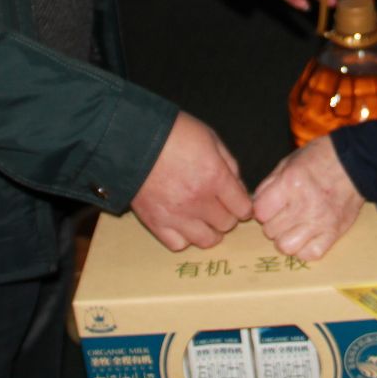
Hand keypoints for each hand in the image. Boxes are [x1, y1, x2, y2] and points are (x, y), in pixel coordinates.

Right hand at [130, 112, 251, 250]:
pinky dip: (185, 238)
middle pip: (226, 224)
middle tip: (220, 206)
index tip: (239, 203)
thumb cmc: (173, 133)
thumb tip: (237, 185)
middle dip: (228, 215)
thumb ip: (228, 164)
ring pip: (206, 240)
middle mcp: (198, 200)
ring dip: (210, 231)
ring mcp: (177, 215)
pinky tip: (184, 225)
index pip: (242, 207)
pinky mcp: (156, 223)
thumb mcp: (210, 138)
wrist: (132, 139)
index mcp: (215, 177)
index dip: (244, 205)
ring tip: (204, 219)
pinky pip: (178, 244)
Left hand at [252, 135, 363, 260]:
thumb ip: (269, 185)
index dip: (261, 208)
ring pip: (286, 247)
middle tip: (283, 213)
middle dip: (272, 222)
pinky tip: (306, 236)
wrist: (356, 162)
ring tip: (292, 227)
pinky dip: (304, 248)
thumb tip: (255, 206)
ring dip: (285, 238)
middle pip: (270, 231)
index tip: (269, 204)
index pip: (260, 211)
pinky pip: (310, 254)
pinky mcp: (334, 233)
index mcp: (291, 183)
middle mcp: (305, 205)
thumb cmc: (320, 159)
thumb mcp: (289, 162)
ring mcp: (320, 221)